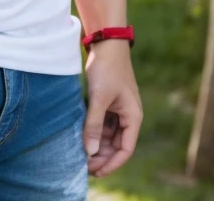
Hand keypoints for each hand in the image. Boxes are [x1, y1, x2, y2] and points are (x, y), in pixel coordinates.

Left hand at [83, 40, 142, 177]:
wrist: (105, 41)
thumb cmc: (107, 68)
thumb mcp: (99, 98)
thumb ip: (94, 125)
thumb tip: (90, 152)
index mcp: (133, 117)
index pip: (125, 150)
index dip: (111, 163)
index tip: (94, 171)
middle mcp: (128, 115)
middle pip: (116, 145)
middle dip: (102, 156)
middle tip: (83, 165)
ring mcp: (118, 108)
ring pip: (108, 135)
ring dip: (96, 144)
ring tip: (80, 154)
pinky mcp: (108, 101)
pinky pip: (102, 123)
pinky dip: (93, 131)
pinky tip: (81, 137)